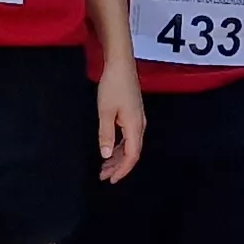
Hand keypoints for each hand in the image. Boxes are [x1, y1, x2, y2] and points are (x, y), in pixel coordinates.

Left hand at [92, 58, 146, 182]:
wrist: (121, 64)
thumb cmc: (113, 86)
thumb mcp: (105, 112)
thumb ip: (106, 134)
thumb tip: (106, 155)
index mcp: (135, 127)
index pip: (132, 156)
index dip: (122, 170)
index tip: (111, 179)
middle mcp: (140, 125)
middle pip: (132, 153)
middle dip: (118, 166)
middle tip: (103, 176)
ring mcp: (138, 119)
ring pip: (130, 145)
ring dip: (118, 157)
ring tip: (104, 166)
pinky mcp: (133, 114)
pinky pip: (129, 137)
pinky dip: (120, 146)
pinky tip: (111, 149)